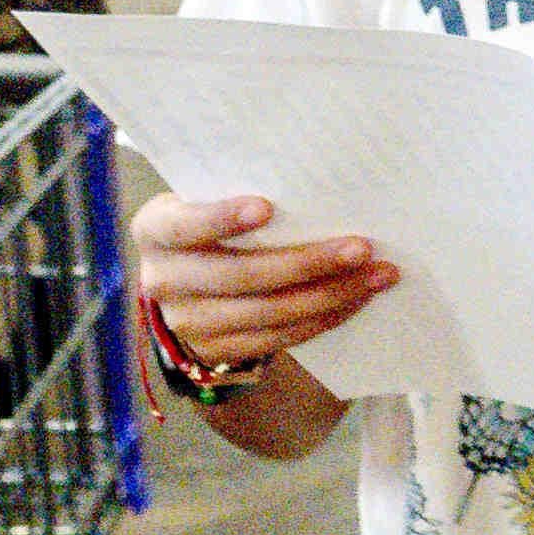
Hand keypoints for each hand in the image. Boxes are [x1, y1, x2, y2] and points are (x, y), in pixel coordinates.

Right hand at [135, 187, 393, 391]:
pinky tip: (358, 298)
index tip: (266, 206)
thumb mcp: (206, 202)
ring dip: (330, 294)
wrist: (187, 284)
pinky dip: (324, 318)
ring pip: (267, 313)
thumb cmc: (210, 224)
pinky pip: (278, 338)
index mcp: (155, 231)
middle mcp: (164, 281)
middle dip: (306, 263)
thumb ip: (236, 193)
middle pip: (240, 276)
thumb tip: (316, 182)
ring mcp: (189, 324)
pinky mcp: (218, 352)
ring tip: (377, 274)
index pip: (185, 226)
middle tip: (360, 247)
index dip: (221, 218)